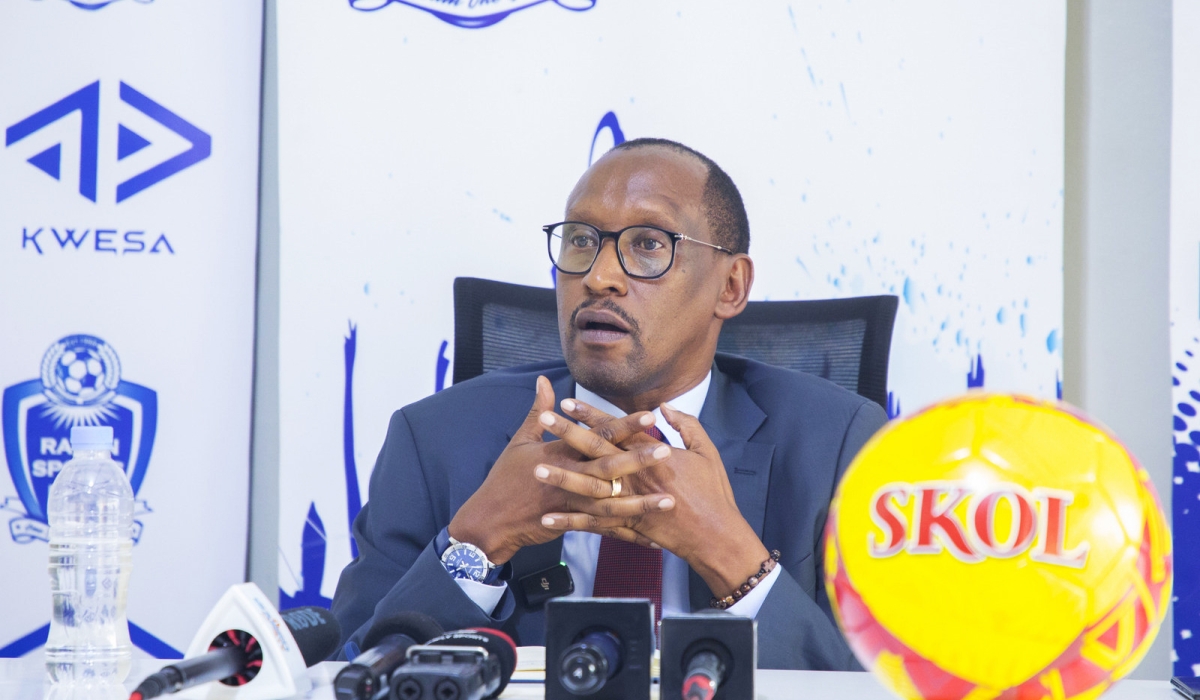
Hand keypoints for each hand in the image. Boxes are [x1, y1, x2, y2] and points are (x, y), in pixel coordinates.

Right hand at [447, 376, 674, 564]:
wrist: (491, 520)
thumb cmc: (505, 478)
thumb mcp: (520, 440)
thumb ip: (538, 411)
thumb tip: (544, 381)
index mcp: (560, 452)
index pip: (598, 435)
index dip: (625, 424)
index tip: (650, 415)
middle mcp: (569, 476)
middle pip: (609, 467)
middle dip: (639, 460)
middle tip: (667, 451)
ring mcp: (571, 503)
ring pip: (612, 503)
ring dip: (641, 503)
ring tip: (668, 501)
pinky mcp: (572, 523)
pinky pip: (604, 529)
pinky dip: (627, 534)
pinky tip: (651, 539)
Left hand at [535, 400, 769, 597]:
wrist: (716, 535)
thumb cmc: (714, 492)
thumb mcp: (706, 451)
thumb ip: (685, 425)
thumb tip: (664, 406)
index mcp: (654, 454)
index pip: (616, 428)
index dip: (591, 414)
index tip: (568, 401)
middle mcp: (637, 475)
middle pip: (596, 451)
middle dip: (568, 434)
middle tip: (544, 420)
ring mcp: (630, 502)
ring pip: (589, 487)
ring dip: (562, 476)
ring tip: (536, 467)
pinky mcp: (627, 526)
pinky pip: (593, 524)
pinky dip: (570, 521)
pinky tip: (547, 518)